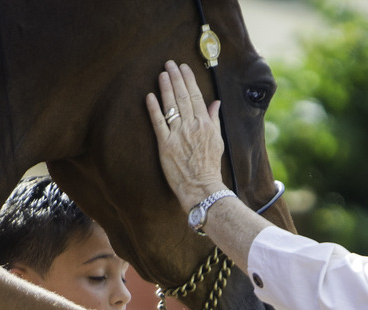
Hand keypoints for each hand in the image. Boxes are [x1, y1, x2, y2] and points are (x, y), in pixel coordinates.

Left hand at [146, 60, 225, 209]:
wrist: (202, 188)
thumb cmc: (210, 167)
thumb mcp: (218, 141)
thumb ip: (215, 120)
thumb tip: (216, 103)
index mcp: (205, 124)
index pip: (196, 96)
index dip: (188, 80)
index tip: (183, 68)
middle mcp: (192, 126)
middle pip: (183, 96)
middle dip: (176, 78)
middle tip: (169, 63)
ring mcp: (178, 135)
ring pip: (171, 106)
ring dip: (165, 87)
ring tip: (161, 73)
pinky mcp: (165, 146)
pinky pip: (158, 123)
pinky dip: (153, 109)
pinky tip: (149, 96)